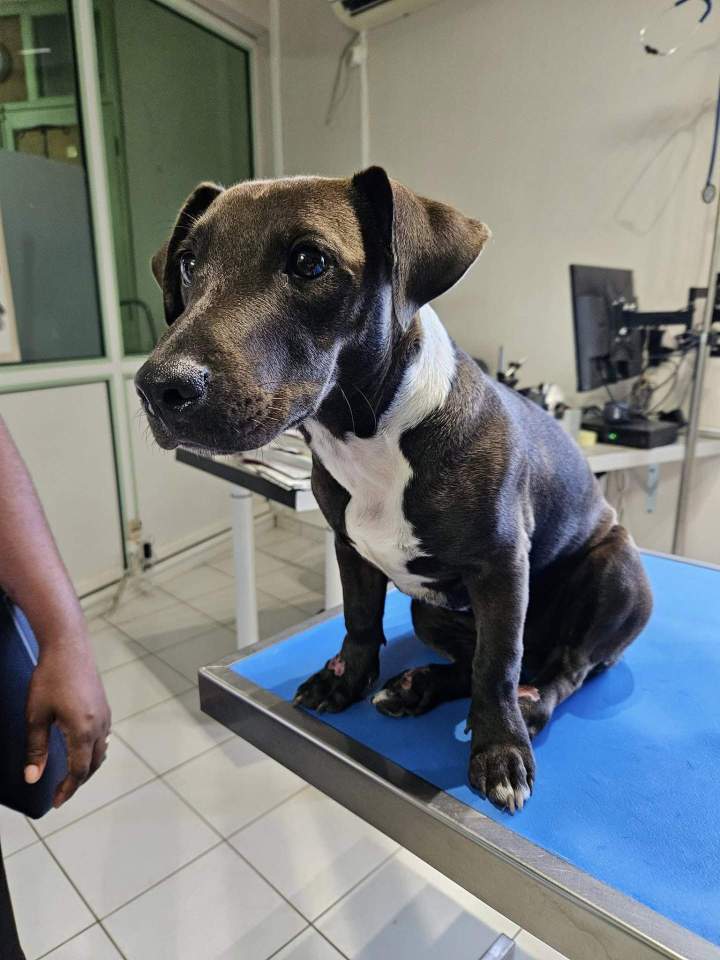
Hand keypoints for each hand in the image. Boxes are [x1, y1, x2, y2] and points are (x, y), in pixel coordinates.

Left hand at [24, 635, 110, 806]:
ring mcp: (105, 715)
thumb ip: (36, 749)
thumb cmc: (50, 679)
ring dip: (87, 767)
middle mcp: (99, 726)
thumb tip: (32, 778)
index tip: (56, 802)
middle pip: (93, 765)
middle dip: (78, 782)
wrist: (69, 647)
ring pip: (101, 752)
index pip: (78, 771)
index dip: (67, 789)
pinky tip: (81, 748)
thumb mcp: (37, 716)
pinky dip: (93, 751)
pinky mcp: (104, 706)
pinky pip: (103, 738)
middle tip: (62, 792)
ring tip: (71, 775)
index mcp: (83, 731)